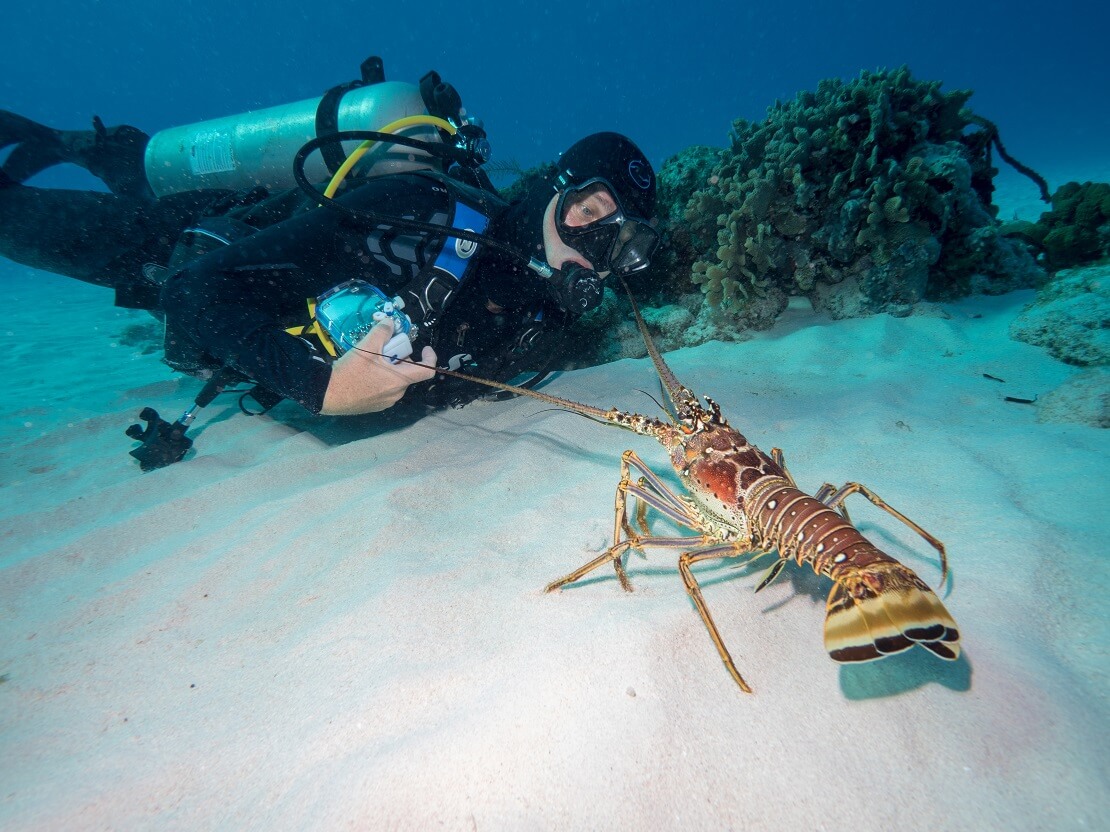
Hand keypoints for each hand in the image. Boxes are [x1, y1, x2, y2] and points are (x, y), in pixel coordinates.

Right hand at [320, 322, 436, 414]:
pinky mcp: (375, 406)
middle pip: (408, 372)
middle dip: (401, 358)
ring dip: (390, 369)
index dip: (430, 358)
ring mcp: (386, 402)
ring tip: (372, 360)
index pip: (427, 371)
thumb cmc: (350, 372)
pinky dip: (381, 379)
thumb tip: (390, 322)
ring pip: (396, 381)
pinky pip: (385, 389)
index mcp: (400, 379)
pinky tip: (365, 373)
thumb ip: (382, 332)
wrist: (327, 394)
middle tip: (385, 348)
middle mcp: (397, 393)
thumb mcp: (366, 347)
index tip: (425, 348)